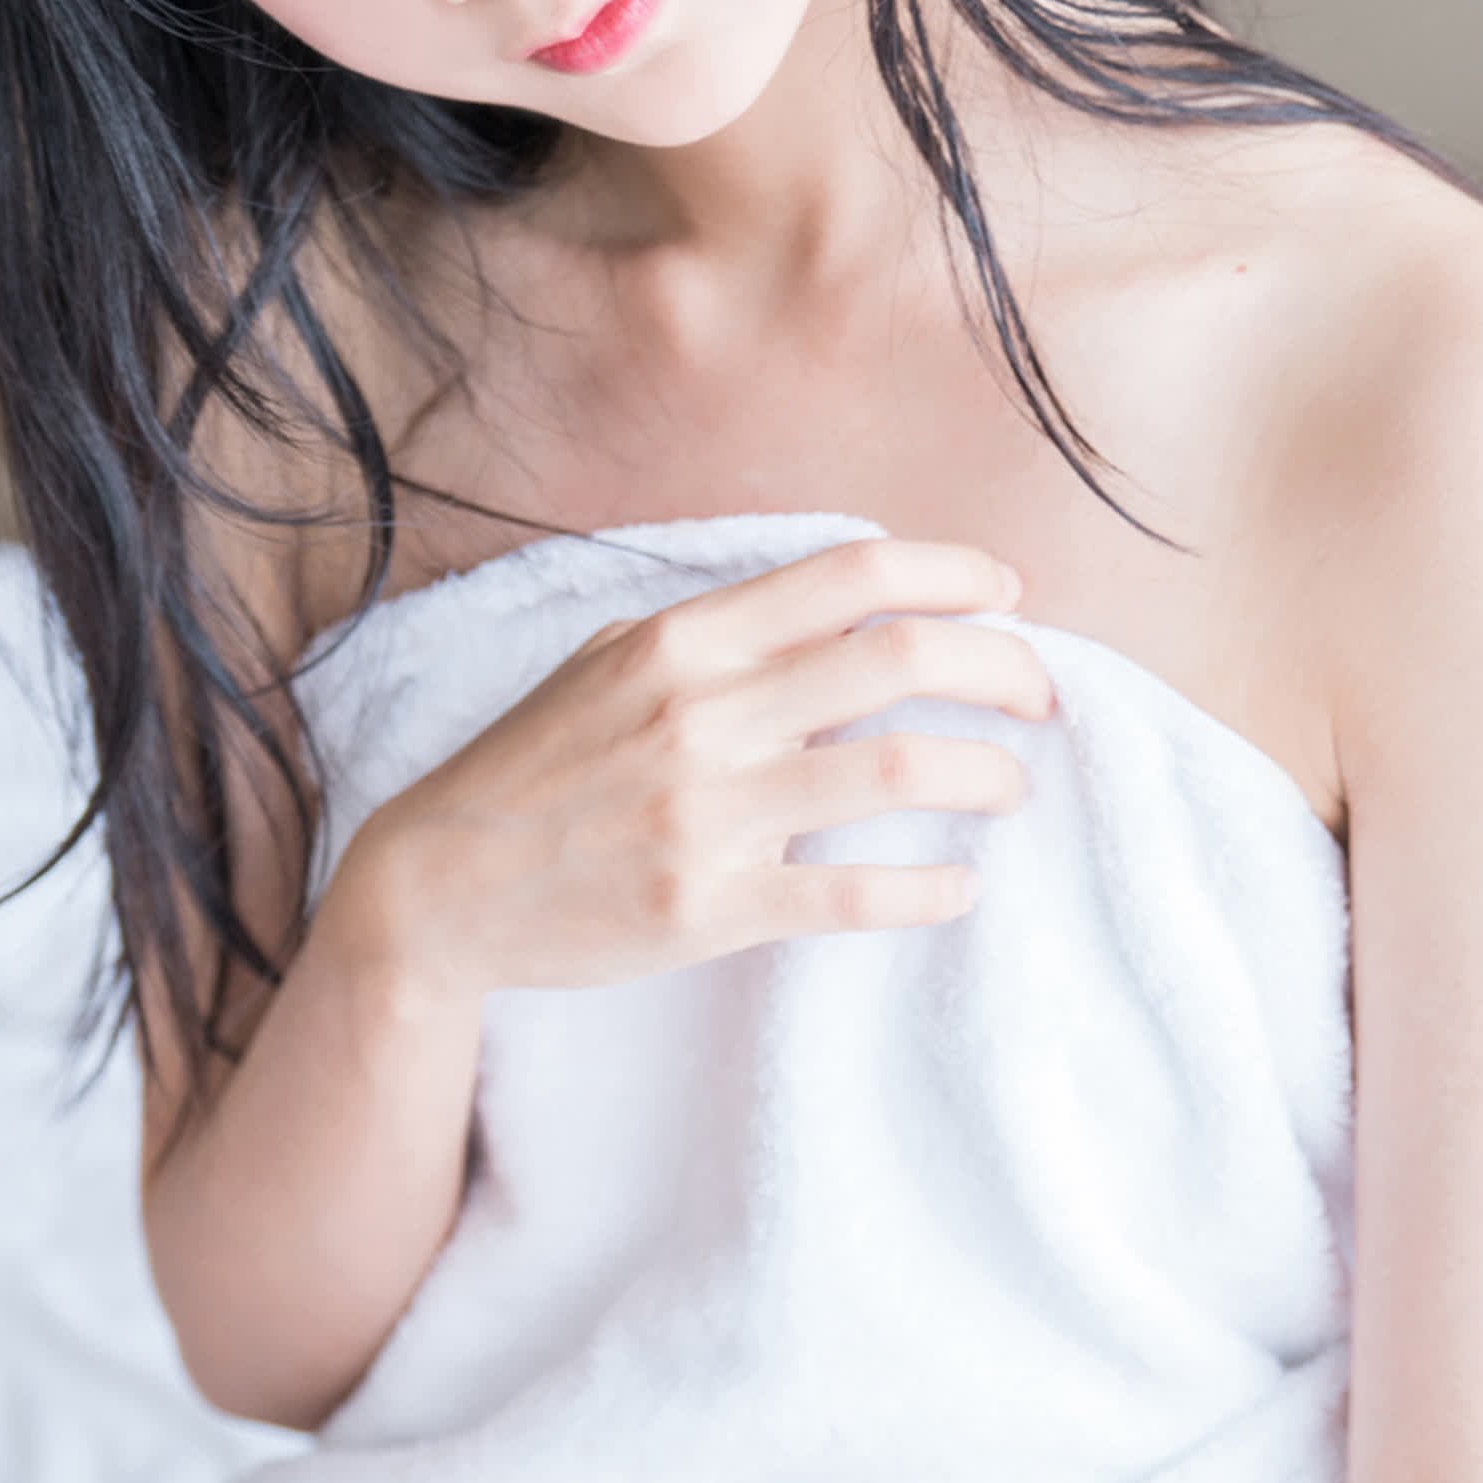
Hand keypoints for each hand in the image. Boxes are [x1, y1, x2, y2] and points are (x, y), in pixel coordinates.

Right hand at [334, 536, 1054, 1001]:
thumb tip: (843, 609)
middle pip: (899, 660)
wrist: (439, 887)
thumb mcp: (609, 665)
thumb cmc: (533, 773)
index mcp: (683, 641)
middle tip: (1043, 698)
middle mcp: (702, 713)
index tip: (1010, 597)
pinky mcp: (708, 907)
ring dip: (984, 774)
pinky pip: (854, 893)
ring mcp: (707, 812)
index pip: (852, 576)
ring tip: (1008, 787)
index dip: (954, 575)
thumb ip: (719, 635)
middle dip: (1002, 669)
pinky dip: (930, 888)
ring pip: (897, 769)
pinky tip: (961, 887)